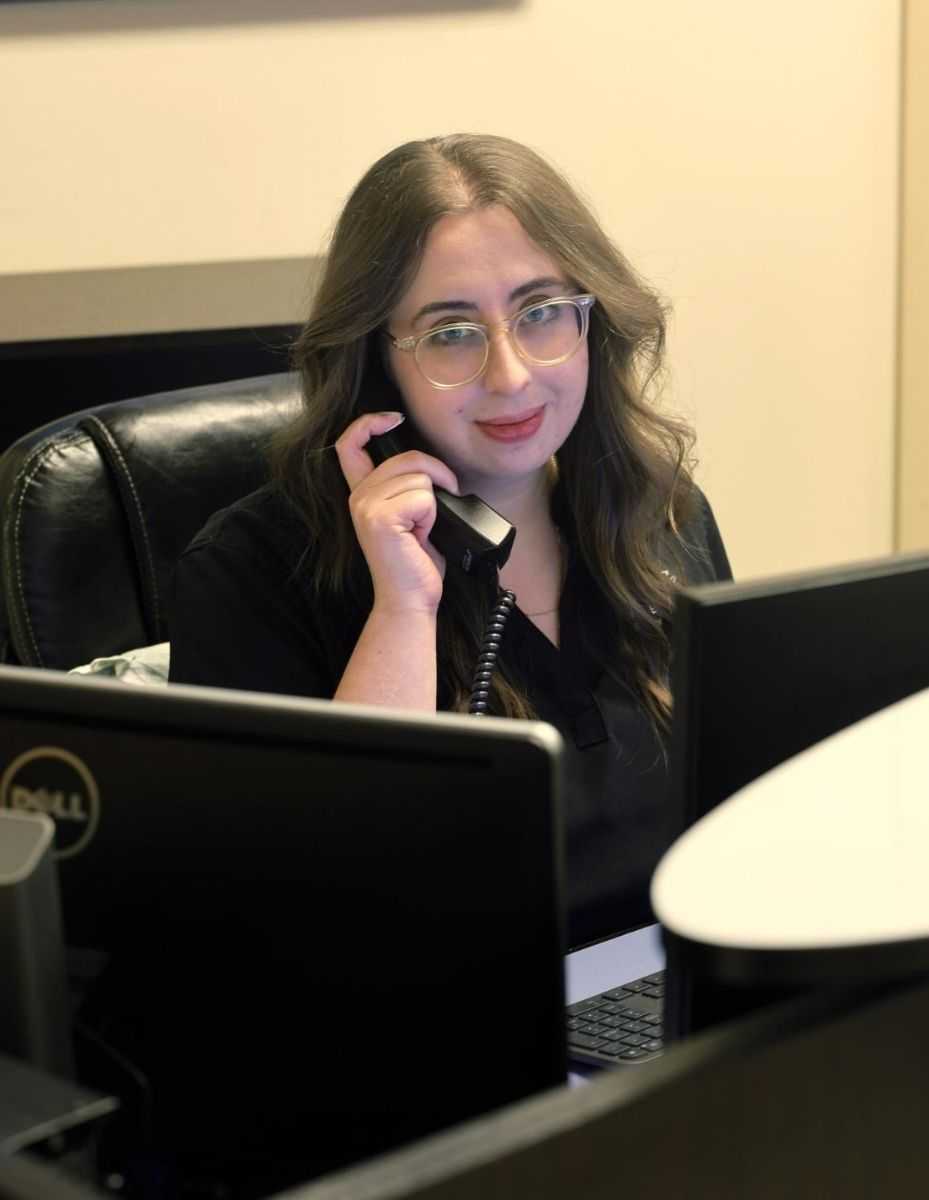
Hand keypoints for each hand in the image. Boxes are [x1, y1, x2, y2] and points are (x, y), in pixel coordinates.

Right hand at [335, 412, 458, 614]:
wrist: (410, 600)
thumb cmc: (416, 563)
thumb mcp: (411, 517)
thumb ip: (407, 488)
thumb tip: (431, 466)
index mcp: (362, 494)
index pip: (349, 444)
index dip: (370, 422)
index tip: (395, 419)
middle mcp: (358, 497)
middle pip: (407, 458)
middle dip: (437, 474)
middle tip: (441, 504)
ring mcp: (366, 506)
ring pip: (420, 477)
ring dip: (434, 503)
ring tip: (423, 529)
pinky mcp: (381, 518)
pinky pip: (424, 497)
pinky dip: (432, 516)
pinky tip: (421, 536)